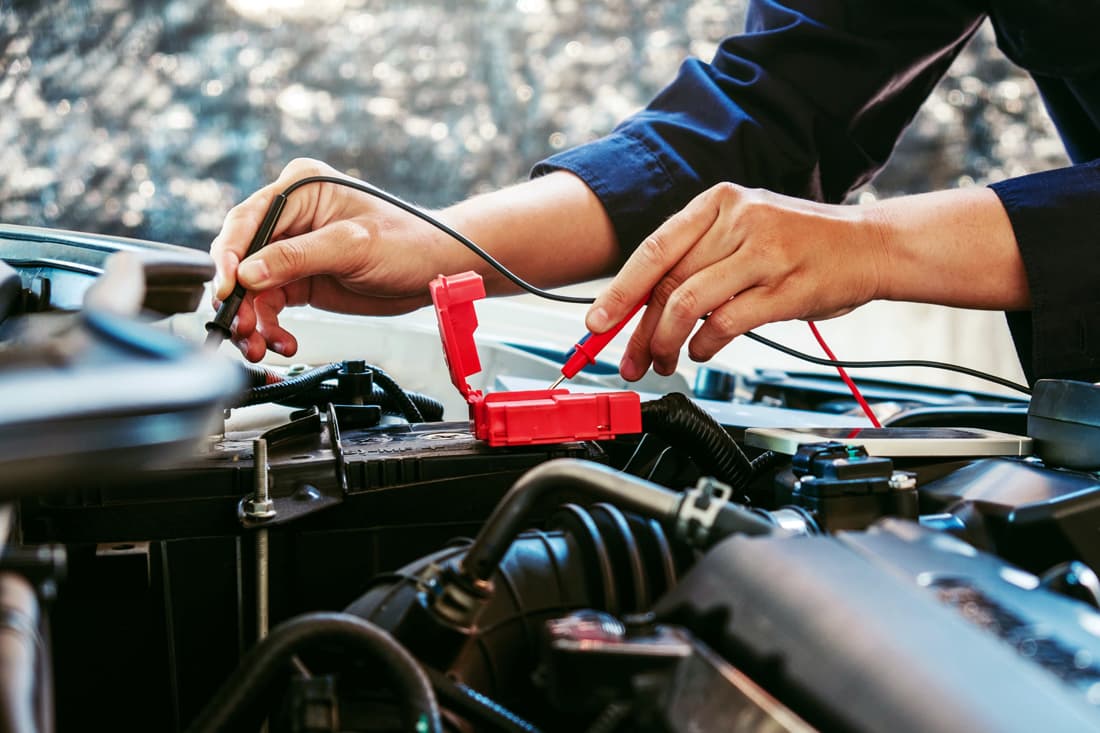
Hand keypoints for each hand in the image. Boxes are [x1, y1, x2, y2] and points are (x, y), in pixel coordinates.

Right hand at [210, 158, 452, 360]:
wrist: (434, 269)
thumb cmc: (407, 240)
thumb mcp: (352, 246)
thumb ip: (296, 258)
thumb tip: (246, 274)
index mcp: (299, 188)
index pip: (246, 221)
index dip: (227, 257)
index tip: (225, 290)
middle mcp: (290, 216)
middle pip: (241, 257)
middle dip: (239, 297)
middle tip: (242, 328)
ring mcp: (292, 249)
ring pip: (251, 287)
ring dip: (252, 320)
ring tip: (260, 346)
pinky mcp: (299, 278)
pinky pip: (270, 304)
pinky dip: (270, 327)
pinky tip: (283, 342)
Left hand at [584, 182, 886, 378]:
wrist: (869, 245)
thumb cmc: (798, 243)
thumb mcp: (741, 231)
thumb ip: (695, 259)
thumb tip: (636, 305)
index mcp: (717, 203)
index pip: (653, 250)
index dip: (618, 292)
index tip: (595, 324)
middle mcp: (738, 221)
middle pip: (667, 283)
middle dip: (638, 330)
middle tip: (628, 361)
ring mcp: (764, 252)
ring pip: (689, 304)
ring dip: (666, 342)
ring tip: (663, 361)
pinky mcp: (786, 288)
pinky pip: (726, 323)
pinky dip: (705, 345)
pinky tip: (702, 351)